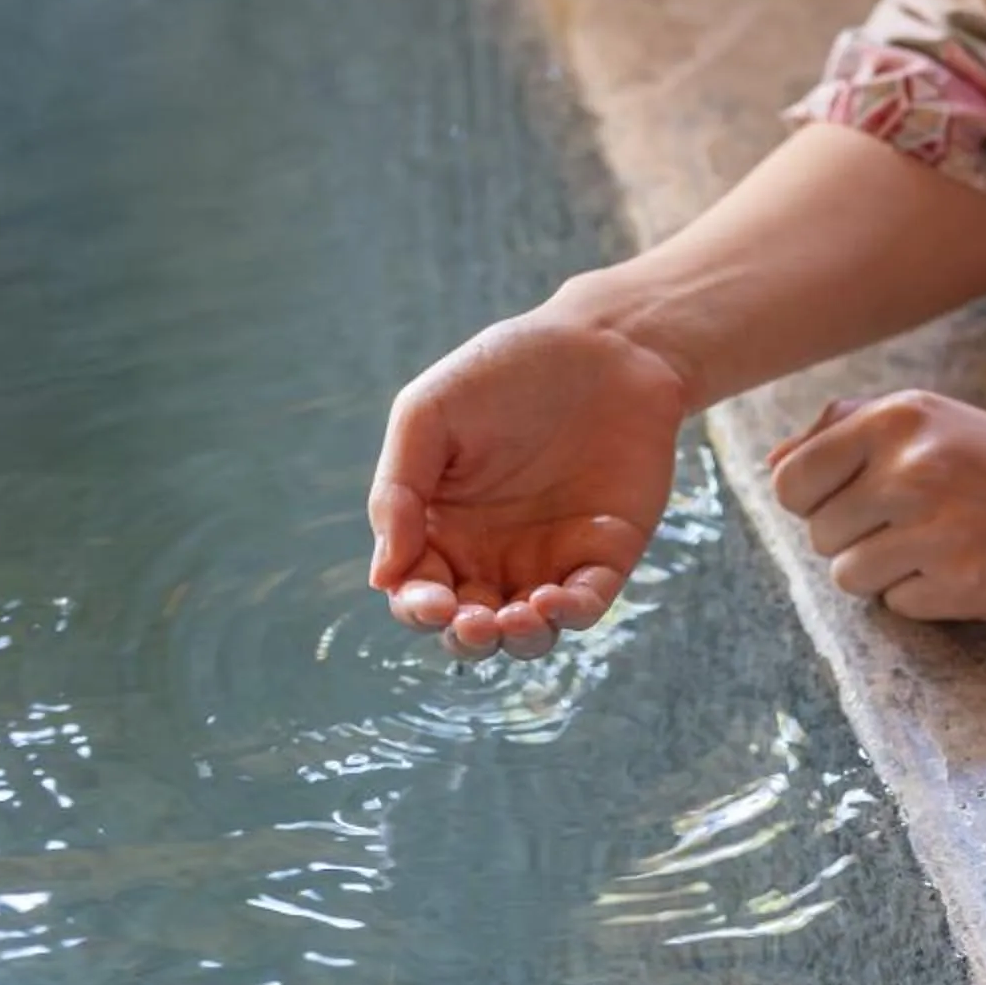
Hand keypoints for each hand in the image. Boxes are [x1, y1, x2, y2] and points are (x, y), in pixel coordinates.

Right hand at [367, 292, 692, 659]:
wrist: (602, 344)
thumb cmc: (504, 371)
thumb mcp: (428, 414)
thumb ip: (397, 490)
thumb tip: (382, 575)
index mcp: (440, 529)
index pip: (418, 592)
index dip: (418, 608)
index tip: (431, 601)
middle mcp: (490, 557)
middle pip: (469, 627)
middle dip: (467, 639)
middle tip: (475, 621)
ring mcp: (548, 561)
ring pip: (528, 634)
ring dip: (519, 641)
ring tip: (518, 618)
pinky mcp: (603, 556)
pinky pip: (586, 605)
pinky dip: (571, 615)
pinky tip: (556, 599)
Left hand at [767, 392, 985, 623]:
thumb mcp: (941, 424)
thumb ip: (849, 432)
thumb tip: (772, 464)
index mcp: (900, 415)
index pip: (790, 481)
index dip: (818, 504)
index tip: (867, 503)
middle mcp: (911, 463)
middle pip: (818, 534)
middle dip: (859, 541)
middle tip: (927, 527)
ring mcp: (936, 524)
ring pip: (848, 576)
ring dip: (889, 575)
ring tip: (950, 548)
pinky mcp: (962, 580)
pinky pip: (897, 606)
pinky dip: (928, 600)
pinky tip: (976, 572)